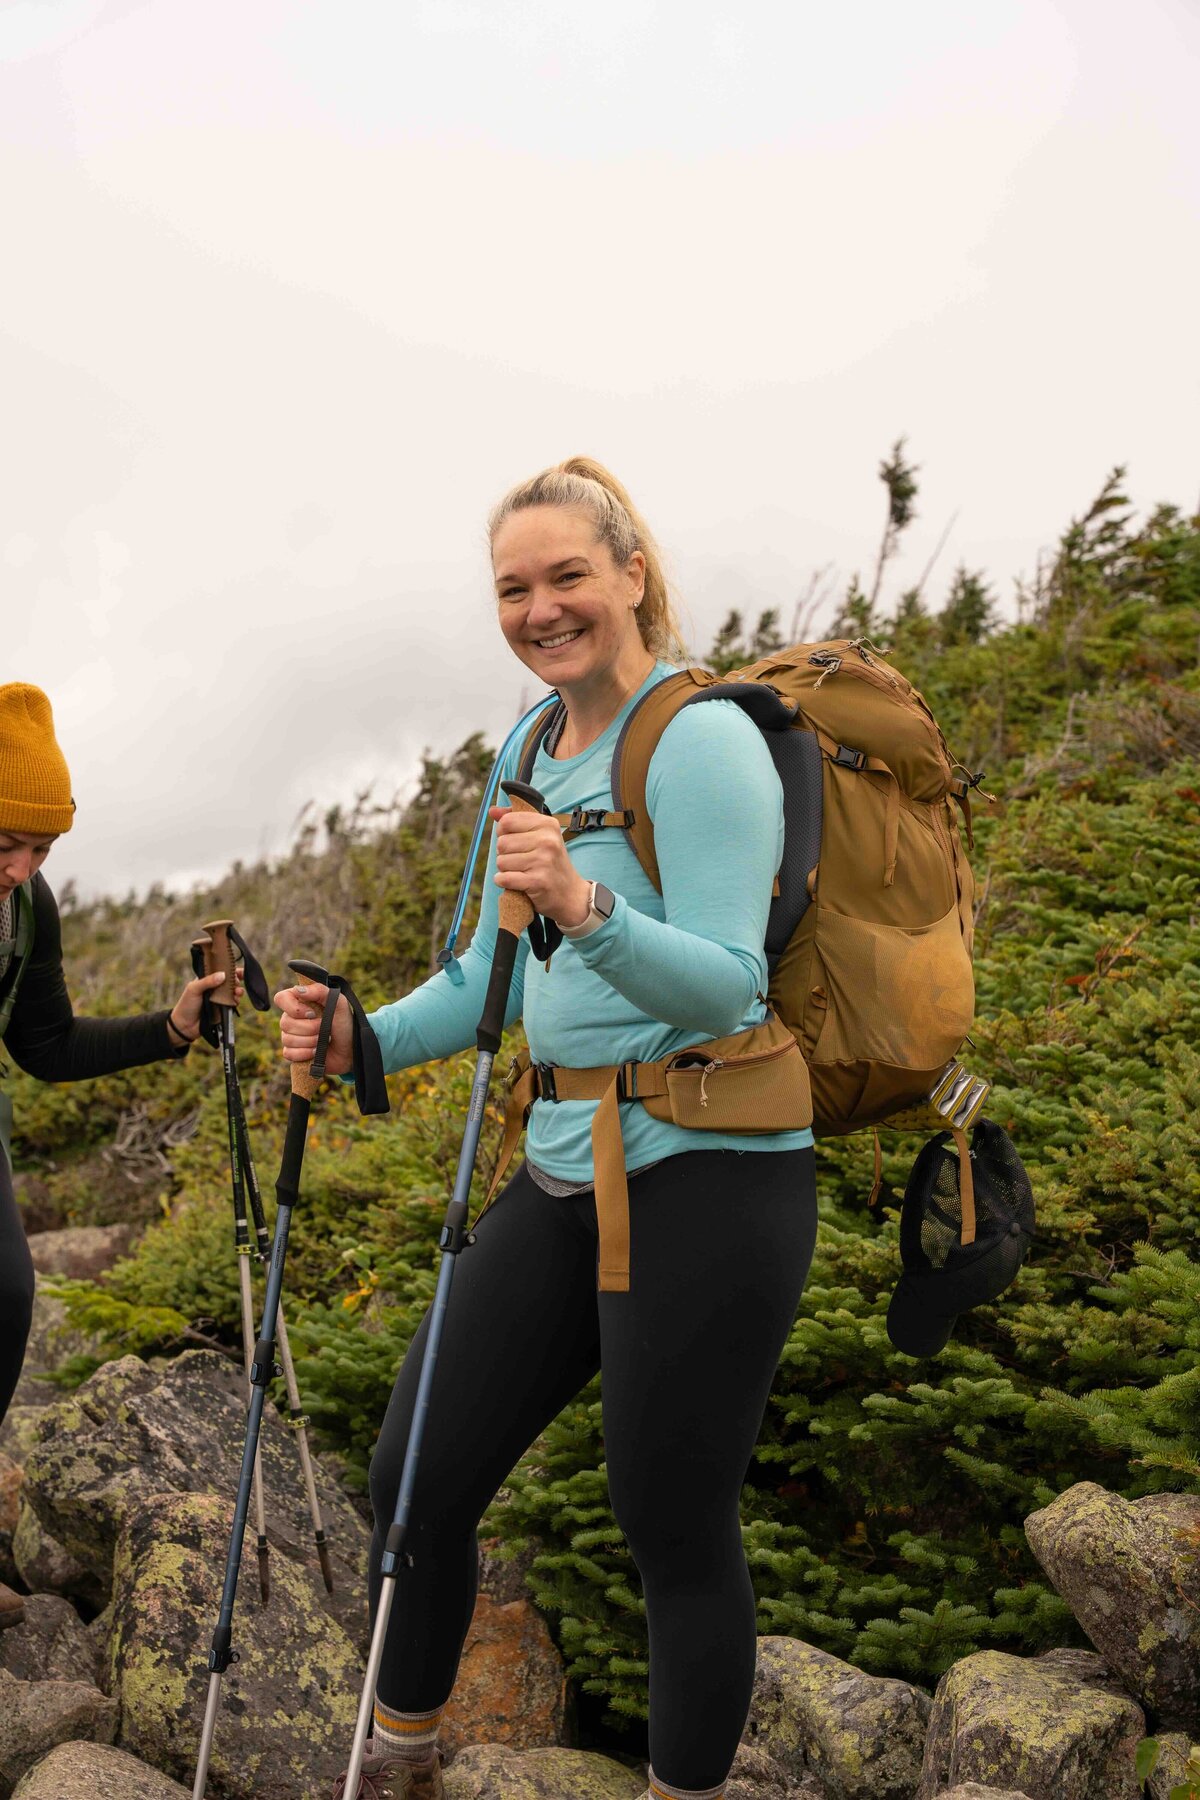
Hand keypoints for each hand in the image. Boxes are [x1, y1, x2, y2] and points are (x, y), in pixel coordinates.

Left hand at [169, 967, 244, 1041]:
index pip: (221, 971)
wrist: (185, 1026)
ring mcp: (220, 999)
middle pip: (230, 981)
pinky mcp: (223, 1009)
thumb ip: (208, 981)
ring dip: (238, 991)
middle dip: (237, 981)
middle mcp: (215, 988)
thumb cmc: (186, 1005)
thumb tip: (223, 975)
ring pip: (233, 992)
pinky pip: (233, 1003)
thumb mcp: (194, 989)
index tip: (238, 971)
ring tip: (238, 992)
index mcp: (207, 980)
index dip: (231, 970)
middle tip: (236, 983)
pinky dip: (236, 1001)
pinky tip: (236, 1000)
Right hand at [274, 981, 353, 1076]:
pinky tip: (316, 1051)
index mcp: (300, 1002)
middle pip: (285, 1022)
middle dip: (309, 1028)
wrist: (350, 1049)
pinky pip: (289, 1053)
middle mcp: (291, 1018)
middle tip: (324, 1028)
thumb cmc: (344, 1024)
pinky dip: (305, 1053)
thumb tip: (298, 990)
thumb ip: (320, 991)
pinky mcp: (292, 1053)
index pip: (281, 998)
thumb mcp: (339, 1003)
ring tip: (323, 1040)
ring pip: (288, 1039)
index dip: (294, 1008)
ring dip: (310, 1041)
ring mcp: (290, 1036)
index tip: (312, 1013)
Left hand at [488, 804, 590, 927]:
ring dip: (505, 870)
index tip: (516, 843)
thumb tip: (492, 811)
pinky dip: (504, 882)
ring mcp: (543, 861)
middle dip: (505, 854)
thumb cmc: (551, 863)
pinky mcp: (537, 881)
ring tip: (522, 872)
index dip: (504, 834)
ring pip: (501, 861)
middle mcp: (547, 840)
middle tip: (521, 861)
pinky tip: (517, 883)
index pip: (506, 822)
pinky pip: (504, 878)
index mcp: (548, 825)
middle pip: (502, 843)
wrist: (570, 894)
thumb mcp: (541, 836)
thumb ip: (516, 820)